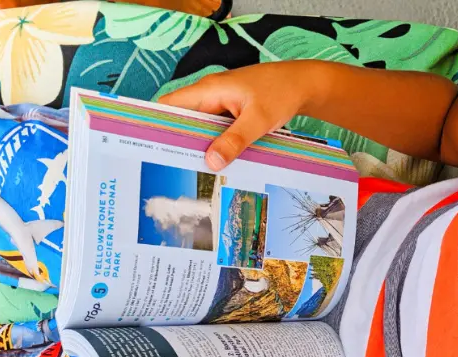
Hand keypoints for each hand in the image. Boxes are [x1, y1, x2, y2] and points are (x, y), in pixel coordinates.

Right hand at [159, 61, 319, 170]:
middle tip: (175, 167)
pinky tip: (220, 161)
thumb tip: (210, 162)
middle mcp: (210, 95)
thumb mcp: (258, 120)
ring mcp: (221, 104)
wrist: (305, 85)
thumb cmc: (282, 93)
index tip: (152, 145)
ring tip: (196, 170)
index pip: (169, 104)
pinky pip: (217, 130)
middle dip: (179, 141)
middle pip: (183, 119)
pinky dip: (217, 143)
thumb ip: (234, 141)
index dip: (157, 122)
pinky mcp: (232, 113)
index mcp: (209, 90)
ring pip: (201, 128)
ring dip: (201, 145)